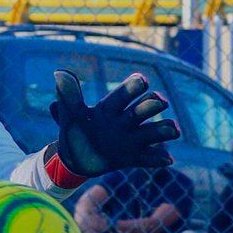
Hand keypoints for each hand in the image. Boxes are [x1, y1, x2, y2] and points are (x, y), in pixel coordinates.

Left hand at [47, 70, 179, 179]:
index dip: (133, 87)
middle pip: (145, 107)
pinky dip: (159, 158)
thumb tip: (59, 72)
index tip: (142, 80)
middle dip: (153, 104)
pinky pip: (151, 158)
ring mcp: (133, 139)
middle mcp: (126, 120)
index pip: (124, 94)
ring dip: (164, 129)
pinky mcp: (135, 157)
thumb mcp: (71, 115)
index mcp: (110, 108)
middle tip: (159, 101)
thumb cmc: (75, 131)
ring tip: (172, 129)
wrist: (74, 159)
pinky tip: (167, 158)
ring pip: (154, 131)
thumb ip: (69, 97)